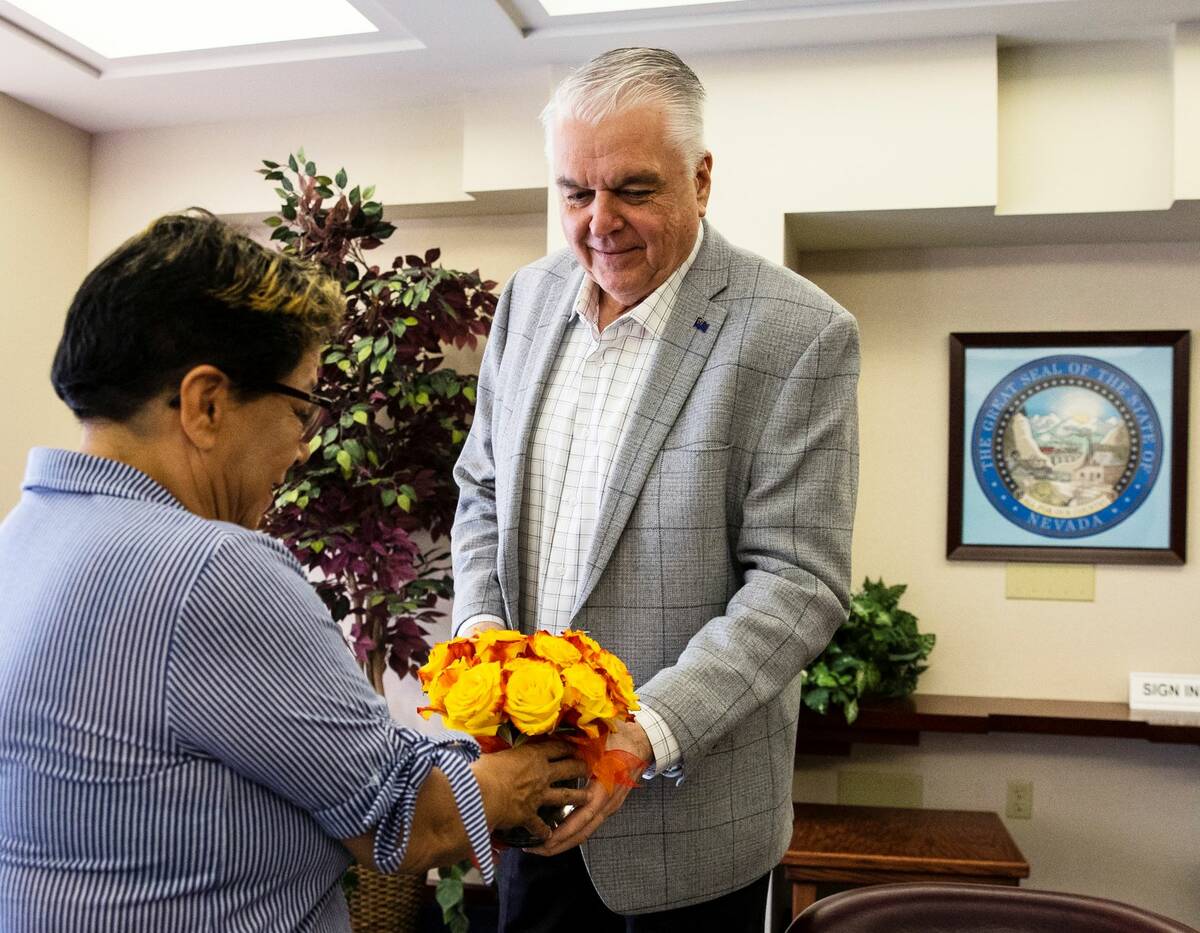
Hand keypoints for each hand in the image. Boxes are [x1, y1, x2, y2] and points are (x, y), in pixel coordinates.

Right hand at [472, 741, 589, 841]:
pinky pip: (540, 825)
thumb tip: (484, 747)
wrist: (482, 794)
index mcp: (533, 755)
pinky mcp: (530, 815)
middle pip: (568, 769)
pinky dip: (544, 831)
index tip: (574, 748)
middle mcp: (541, 774)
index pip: (556, 747)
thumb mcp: (493, 753)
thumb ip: (497, 753)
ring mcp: (539, 795)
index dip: (567, 747)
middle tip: (586, 768)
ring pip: (566, 795)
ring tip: (588, 797)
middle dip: (580, 768)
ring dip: (578, 797)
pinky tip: (548, 835)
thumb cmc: (483, 769)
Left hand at [527, 718, 651, 856]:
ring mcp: (610, 806)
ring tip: (543, 846)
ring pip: (586, 831)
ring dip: (565, 841)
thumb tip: (548, 744)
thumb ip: (575, 747)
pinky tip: (559, 832)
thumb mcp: (598, 740)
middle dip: (559, 845)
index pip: (583, 817)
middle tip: (536, 850)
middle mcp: (608, 802)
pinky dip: (574, 831)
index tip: (544, 840)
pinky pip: (590, 823)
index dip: (563, 831)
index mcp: (604, 788)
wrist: (642, 742)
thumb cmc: (620, 739)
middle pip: (583, 832)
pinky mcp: (608, 805)